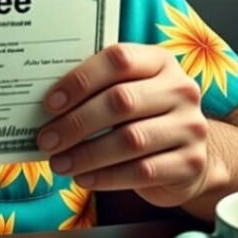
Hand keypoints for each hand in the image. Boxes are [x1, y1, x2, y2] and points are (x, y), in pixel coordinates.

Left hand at [37, 43, 217, 207]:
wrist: (190, 156)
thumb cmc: (144, 118)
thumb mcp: (129, 93)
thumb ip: (98, 90)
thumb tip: (47, 106)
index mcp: (160, 62)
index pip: (119, 60)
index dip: (81, 80)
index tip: (50, 103)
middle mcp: (181, 90)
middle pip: (122, 101)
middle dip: (77, 122)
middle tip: (47, 139)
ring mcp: (190, 127)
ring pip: (131, 139)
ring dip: (86, 154)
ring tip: (58, 163)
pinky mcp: (191, 163)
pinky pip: (141, 171)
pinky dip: (106, 176)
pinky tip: (82, 178)